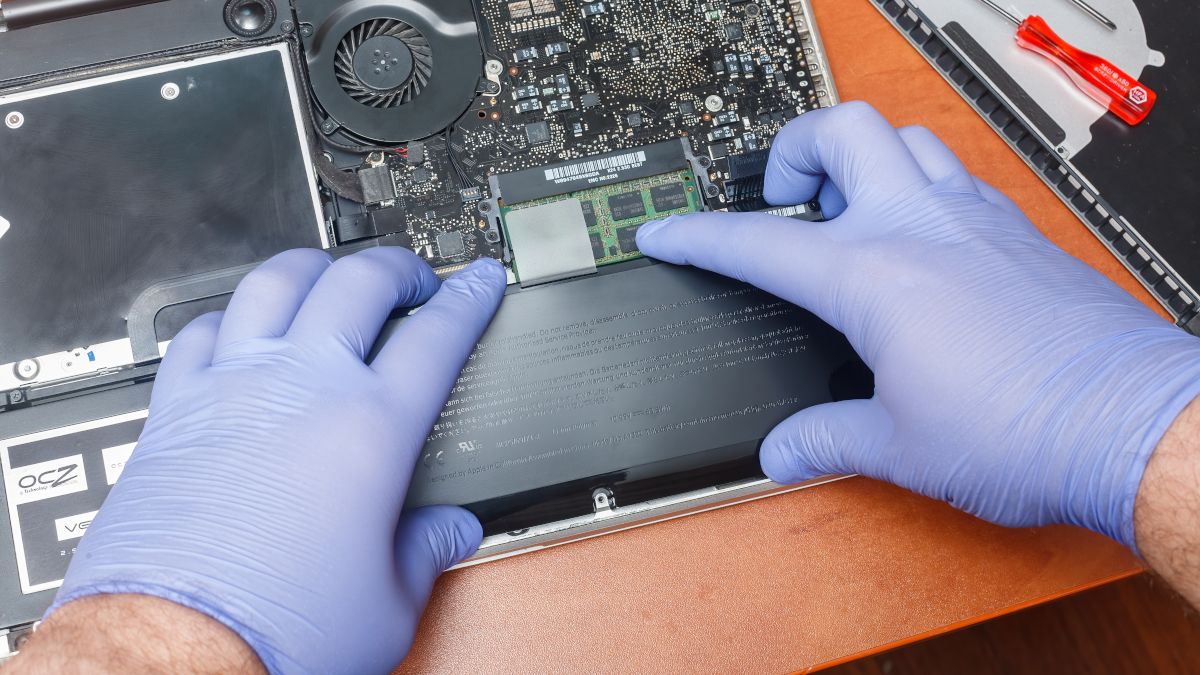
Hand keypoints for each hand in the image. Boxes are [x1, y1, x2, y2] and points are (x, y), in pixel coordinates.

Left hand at [47, 248, 507, 673]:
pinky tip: (240, 329)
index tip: (477, 281)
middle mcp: (300, 390)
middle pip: (359, 283)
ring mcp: (232, 390)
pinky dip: (230, 316)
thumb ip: (427, 551)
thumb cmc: (275, 630)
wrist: (173, 653)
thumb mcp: (388, 604)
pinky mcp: (176, 411)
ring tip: (332, 277)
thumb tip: (449, 533)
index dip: (468, 298)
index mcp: (370, 430)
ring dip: (315, 269)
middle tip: (414, 279)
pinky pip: (201, 331)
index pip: (437, 335)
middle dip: (397, 267)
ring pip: (274, 282)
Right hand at [637, 101, 1199, 546]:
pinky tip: (919, 241)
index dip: (698, 237)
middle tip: (783, 199)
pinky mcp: (1019, 233)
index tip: (665, 233)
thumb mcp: (900, 447)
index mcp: (873, 276)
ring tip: (846, 209)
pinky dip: (920, 187)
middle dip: (793, 148)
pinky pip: (957, 175)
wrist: (1131, 426)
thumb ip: (827, 440)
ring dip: (864, 157)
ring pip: (906, 137)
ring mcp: (977, 220)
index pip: (758, 245)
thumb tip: (784, 451)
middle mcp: (922, 228)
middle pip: (842, 129)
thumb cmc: (1024, 430)